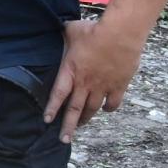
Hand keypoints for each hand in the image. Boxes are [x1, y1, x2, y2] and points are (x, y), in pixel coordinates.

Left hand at [48, 17, 142, 141]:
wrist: (121, 34)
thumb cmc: (94, 31)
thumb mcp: (71, 30)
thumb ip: (64, 33)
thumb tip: (60, 28)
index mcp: (70, 71)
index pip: (58, 94)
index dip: (52, 108)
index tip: (47, 121)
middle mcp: (85, 83)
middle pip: (75, 109)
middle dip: (69, 126)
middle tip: (64, 140)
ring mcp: (103, 86)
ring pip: (93, 109)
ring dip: (86, 119)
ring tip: (81, 126)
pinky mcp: (119, 85)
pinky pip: (113, 103)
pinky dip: (109, 109)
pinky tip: (106, 110)